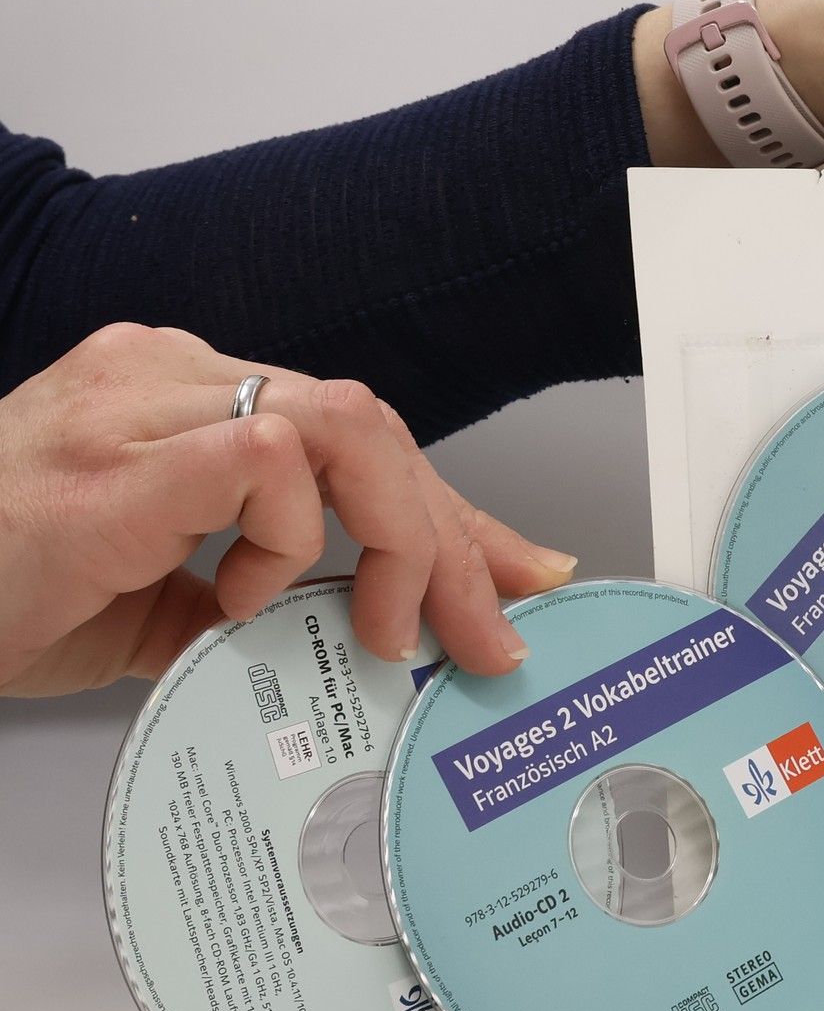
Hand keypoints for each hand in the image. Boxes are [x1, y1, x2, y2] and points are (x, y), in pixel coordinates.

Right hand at [0, 324, 577, 697]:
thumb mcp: (157, 608)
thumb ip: (257, 604)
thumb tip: (371, 637)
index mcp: (181, 398)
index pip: (355, 440)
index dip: (451, 514)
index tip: (520, 580)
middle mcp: (167, 374)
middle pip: (371, 424)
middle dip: (453, 540)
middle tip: (480, 637)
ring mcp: (139, 400)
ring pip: (343, 424)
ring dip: (398, 537)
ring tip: (378, 627)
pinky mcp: (116, 455)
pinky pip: (264, 460)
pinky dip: (291, 538)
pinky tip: (247, 600)